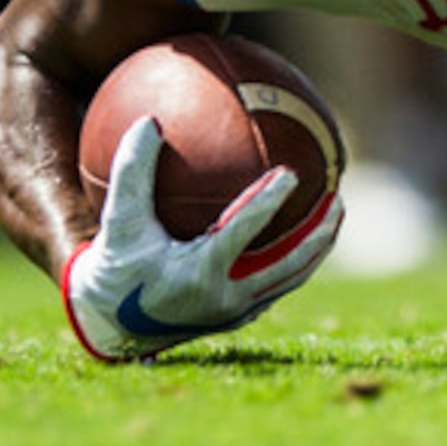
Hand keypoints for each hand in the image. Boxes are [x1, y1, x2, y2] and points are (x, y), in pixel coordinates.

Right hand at [62, 116, 342, 362]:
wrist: (110, 325)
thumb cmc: (115, 265)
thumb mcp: (119, 219)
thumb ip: (132, 171)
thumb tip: (149, 121)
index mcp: (196, 274)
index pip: (242, 233)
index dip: (267, 202)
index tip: (290, 172)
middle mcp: (223, 298)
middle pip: (287, 264)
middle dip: (317, 232)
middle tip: (337, 197)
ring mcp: (235, 311)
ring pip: (290, 278)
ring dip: (317, 246)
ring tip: (335, 211)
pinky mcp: (238, 316)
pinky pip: (277, 284)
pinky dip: (298, 259)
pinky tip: (307, 231)